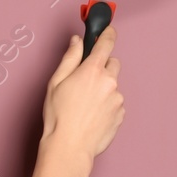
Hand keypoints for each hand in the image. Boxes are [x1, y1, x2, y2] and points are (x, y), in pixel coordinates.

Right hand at [40, 23, 123, 160]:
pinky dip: (107, 105)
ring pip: (113, 85)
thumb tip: (77, 42)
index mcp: (92, 70)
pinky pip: (116, 102)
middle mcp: (109, 82)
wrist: (70, 147)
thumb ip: (70, 58)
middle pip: (112, 64)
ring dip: (103, 89)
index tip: (108, 30)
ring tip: (85, 105)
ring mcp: (117, 99)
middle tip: (85, 80)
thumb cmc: (59, 117)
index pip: (106, 43)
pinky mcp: (121, 114)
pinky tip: (92, 115)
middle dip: (101, 67)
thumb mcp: (56, 82)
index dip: (108, 33)